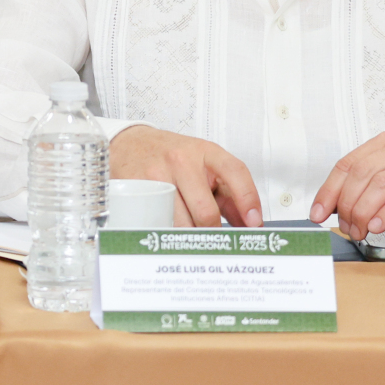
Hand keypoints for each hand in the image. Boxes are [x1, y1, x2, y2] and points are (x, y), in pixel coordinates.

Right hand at [108, 125, 261, 227]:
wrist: (130, 143)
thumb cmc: (172, 156)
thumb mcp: (204, 165)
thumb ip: (228, 193)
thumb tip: (249, 224)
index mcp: (206, 152)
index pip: (235, 172)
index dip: (248, 199)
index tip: (254, 223)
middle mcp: (182, 160)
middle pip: (205, 211)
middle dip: (213, 232)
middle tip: (215, 241)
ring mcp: (158, 174)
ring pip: (181, 223)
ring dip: (189, 236)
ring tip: (190, 234)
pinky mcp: (138, 188)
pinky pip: (158, 223)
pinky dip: (167, 232)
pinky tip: (169, 228)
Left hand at [309, 131, 384, 239]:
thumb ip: (363, 191)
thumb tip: (332, 210)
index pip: (347, 164)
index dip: (329, 190)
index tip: (318, 212)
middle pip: (362, 173)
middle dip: (347, 204)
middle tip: (346, 227)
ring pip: (381, 184)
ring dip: (364, 211)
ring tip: (360, 230)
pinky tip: (378, 226)